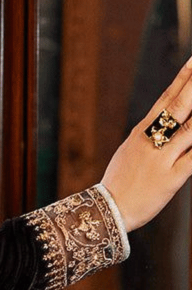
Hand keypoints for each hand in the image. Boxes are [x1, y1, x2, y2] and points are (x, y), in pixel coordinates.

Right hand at [101, 57, 191, 231]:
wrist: (106, 210)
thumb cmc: (120, 182)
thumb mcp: (131, 152)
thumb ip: (150, 135)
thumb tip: (167, 121)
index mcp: (141, 131)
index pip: (166, 98)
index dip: (182, 79)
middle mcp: (151, 140)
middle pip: (179, 107)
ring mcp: (161, 158)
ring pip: (190, 129)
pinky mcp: (170, 179)